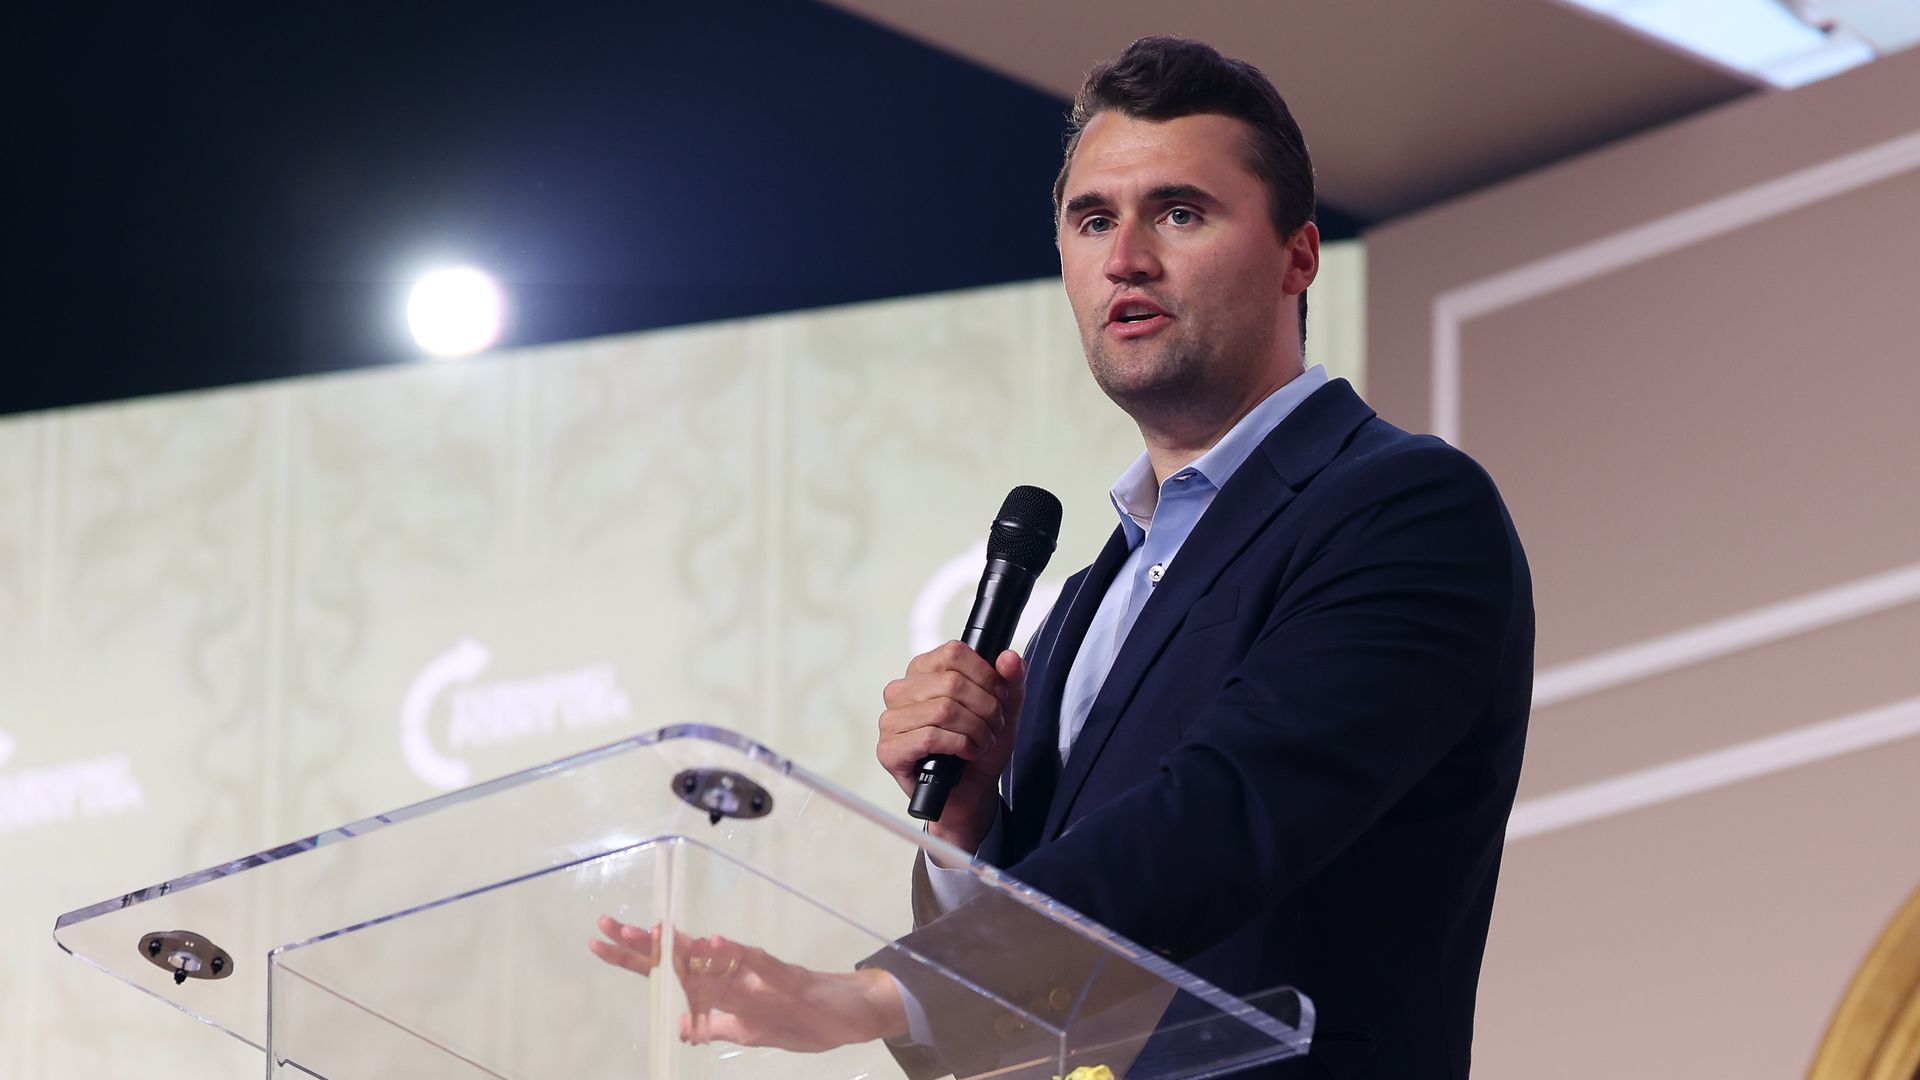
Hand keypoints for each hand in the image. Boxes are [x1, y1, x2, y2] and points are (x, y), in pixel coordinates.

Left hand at [589, 917, 907, 1051]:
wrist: (847, 1016)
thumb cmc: (799, 1019)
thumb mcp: (749, 1033)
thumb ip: (717, 1025)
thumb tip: (683, 1027)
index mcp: (721, 988)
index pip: (668, 971)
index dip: (634, 958)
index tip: (600, 942)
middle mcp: (732, 973)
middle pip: (679, 957)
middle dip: (642, 944)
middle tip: (606, 925)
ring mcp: (757, 973)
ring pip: (711, 956)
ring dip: (680, 945)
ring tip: (650, 932)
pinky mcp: (785, 976)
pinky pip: (756, 963)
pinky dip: (733, 953)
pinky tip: (711, 943)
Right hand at [878, 642, 1024, 853]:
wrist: (971, 791)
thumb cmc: (979, 747)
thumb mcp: (1005, 709)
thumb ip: (1012, 680)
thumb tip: (1009, 657)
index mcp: (922, 672)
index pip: (953, 652)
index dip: (985, 675)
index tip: (999, 695)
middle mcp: (900, 692)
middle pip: (952, 682)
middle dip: (984, 707)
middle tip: (992, 726)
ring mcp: (890, 721)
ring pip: (943, 709)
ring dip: (974, 729)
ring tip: (981, 741)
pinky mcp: (889, 750)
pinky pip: (930, 736)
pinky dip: (958, 745)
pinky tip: (966, 753)